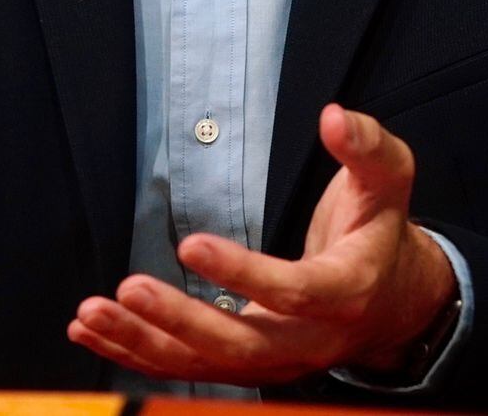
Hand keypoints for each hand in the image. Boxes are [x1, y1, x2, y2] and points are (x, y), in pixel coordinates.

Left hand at [68, 104, 457, 385]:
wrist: (393, 302)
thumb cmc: (381, 230)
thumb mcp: (388, 180)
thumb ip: (365, 146)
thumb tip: (334, 116)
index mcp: (346, 291)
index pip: (294, 292)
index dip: (243, 274)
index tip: (190, 244)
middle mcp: (309, 340)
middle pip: (240, 345)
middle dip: (179, 321)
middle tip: (129, 287)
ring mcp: (275, 361)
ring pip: (205, 366)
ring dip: (144, 342)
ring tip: (93, 313)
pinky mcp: (247, 365)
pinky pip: (188, 370)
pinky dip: (138, 353)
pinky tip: (95, 330)